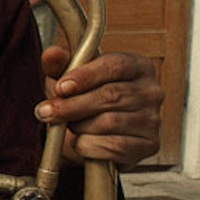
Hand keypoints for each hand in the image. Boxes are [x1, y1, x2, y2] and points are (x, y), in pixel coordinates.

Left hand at [36, 47, 161, 167]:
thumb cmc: (84, 99)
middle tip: (46, 112)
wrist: (94, 137)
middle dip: (72, 105)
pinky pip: (114, 147)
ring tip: (67, 126)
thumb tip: (52, 53)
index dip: (85, 76)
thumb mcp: (69, 79)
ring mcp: (153, 120)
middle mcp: (151, 91)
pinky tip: (80, 141)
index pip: (115, 65)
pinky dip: (89, 146)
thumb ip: (59, 65)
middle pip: (111, 96)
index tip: (60, 87)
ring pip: (109, 122)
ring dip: (79, 126)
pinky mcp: (149, 146)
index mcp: (137, 66)